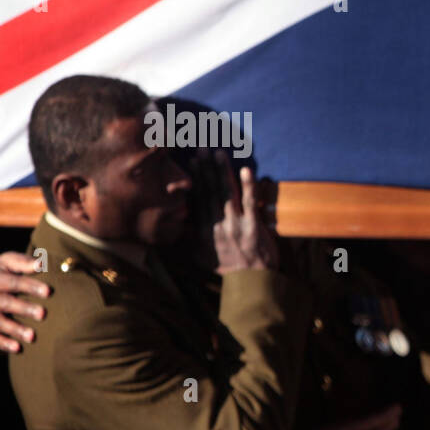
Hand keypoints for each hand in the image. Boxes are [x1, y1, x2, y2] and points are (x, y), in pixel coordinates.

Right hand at [0, 251, 49, 352]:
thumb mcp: (4, 263)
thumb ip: (22, 262)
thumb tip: (42, 263)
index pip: (14, 282)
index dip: (30, 286)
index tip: (48, 291)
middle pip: (6, 302)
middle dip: (24, 308)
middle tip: (43, 314)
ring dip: (15, 329)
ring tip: (32, 336)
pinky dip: (3, 343)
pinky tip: (18, 348)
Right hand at [194, 150, 278, 274]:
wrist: (251, 281)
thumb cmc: (229, 267)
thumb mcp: (202, 256)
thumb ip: (189, 239)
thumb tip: (175, 226)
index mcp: (204, 230)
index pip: (198, 199)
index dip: (195, 180)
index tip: (192, 162)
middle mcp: (217, 225)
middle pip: (209, 192)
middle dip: (205, 169)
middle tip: (201, 148)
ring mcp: (236, 225)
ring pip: (226, 193)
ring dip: (222, 172)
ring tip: (218, 153)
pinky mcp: (253, 227)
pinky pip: (250, 203)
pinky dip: (248, 186)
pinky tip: (245, 170)